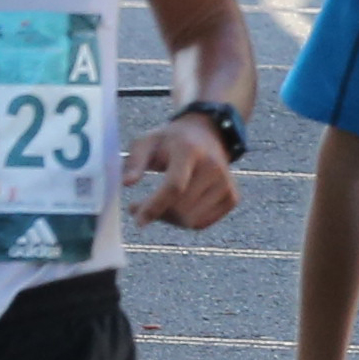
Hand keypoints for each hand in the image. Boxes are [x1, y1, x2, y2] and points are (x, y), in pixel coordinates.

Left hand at [123, 114, 238, 229]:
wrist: (208, 135)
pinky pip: (202, 223)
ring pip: (190, 220)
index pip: (174, 186)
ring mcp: (226, 183)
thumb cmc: (170, 141)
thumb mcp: (147, 142)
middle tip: (138, 206)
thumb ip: (134, 161)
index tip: (137, 220)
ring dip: (169, 218)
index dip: (154, 206)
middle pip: (181, 208)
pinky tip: (177, 206)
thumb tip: (126, 183)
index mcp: (190, 151)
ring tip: (159, 204)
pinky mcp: (232, 197)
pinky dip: (184, 221)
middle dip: (156, 212)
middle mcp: (214, 167)